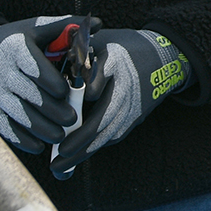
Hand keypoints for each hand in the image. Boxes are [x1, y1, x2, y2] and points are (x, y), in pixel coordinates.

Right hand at [0, 14, 85, 153]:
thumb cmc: (16, 41)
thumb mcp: (36, 29)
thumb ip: (67, 27)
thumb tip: (98, 24)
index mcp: (17, 49)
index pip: (33, 66)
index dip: (49, 81)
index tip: (65, 92)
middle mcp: (2, 71)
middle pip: (28, 94)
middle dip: (52, 110)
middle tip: (72, 119)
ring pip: (18, 114)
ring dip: (41, 128)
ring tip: (60, 135)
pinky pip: (5, 128)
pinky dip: (22, 139)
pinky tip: (39, 145)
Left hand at [49, 26, 191, 176]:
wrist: (163, 60)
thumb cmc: (123, 49)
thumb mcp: (102, 42)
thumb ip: (78, 54)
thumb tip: (48, 68)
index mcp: (115, 61)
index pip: (99, 79)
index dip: (86, 91)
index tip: (68, 105)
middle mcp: (125, 87)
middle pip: (103, 116)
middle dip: (80, 138)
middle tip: (59, 153)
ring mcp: (131, 106)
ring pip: (106, 134)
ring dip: (82, 152)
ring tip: (58, 168)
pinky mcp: (133, 119)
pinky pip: (111, 137)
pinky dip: (91, 150)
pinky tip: (73, 160)